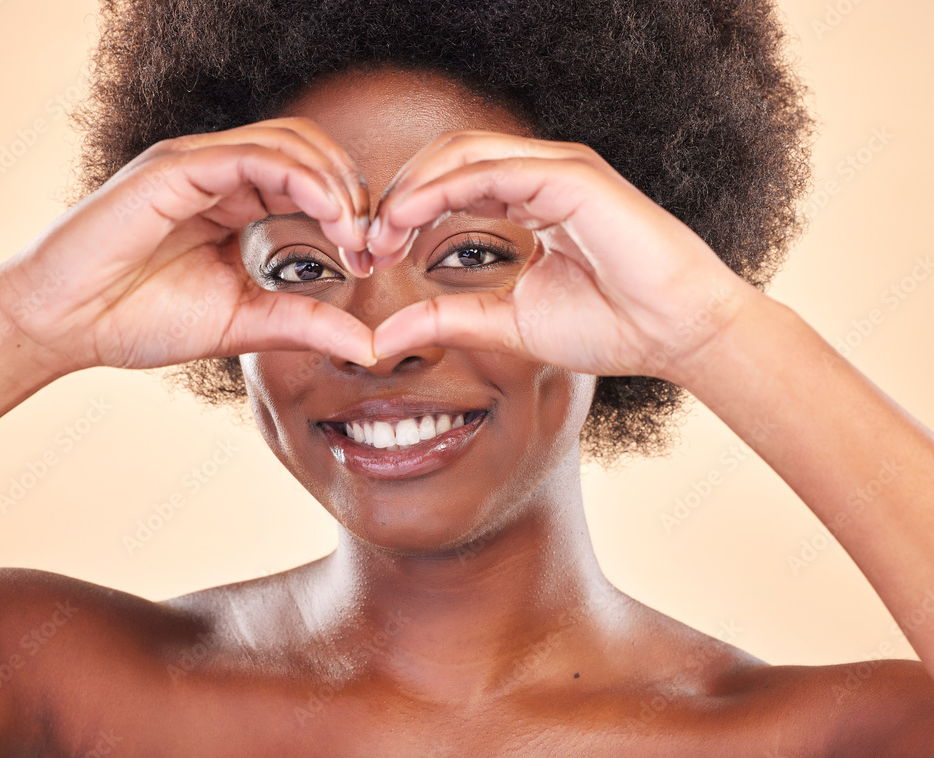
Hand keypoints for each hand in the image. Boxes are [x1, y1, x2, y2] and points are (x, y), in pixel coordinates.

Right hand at [0, 117, 377, 372]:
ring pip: (287, 142)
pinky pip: (249, 154)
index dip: (352, 210)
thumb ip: (306, 323)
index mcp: (234, 201)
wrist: (64, 326)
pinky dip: (299, 177)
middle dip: (353, 190)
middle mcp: (218, 173)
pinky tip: (329, 214)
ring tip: (354, 230)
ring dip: (334, 181)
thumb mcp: (244, 323)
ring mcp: (195, 165)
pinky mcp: (174, 168)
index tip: (374, 258)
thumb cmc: (140, 320)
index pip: (311, 178)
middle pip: (309, 149)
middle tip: (373, 242)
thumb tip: (372, 345)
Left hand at [366, 131, 759, 383]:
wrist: (675, 333)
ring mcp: (557, 169)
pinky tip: (408, 217)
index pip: (451, 185)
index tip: (371, 253)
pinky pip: (493, 168)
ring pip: (463, 153)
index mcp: (530, 201)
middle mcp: (540, 176)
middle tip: (365, 240)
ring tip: (378, 229)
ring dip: (412, 187)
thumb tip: (383, 335)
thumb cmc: (609, 326)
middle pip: (448, 160)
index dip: (404, 214)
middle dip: (399, 196)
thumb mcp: (508, 323)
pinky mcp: (572, 175)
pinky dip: (443, 187)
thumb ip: (448, 320)